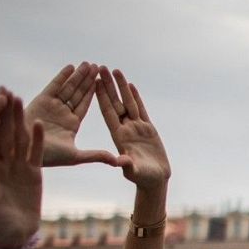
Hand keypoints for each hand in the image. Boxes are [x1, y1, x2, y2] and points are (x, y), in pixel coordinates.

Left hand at [0, 90, 45, 248]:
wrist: (12, 234)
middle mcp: (2, 165)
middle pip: (2, 134)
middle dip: (2, 112)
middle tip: (3, 90)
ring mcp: (18, 168)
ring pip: (18, 139)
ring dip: (18, 120)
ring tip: (19, 99)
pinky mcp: (33, 174)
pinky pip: (35, 154)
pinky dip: (36, 140)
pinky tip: (38, 124)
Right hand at [26, 63, 120, 168]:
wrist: (22, 151)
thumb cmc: (47, 156)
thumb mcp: (75, 156)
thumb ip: (96, 156)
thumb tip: (117, 161)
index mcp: (72, 124)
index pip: (85, 105)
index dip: (94, 93)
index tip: (104, 82)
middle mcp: (63, 113)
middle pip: (78, 93)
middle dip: (88, 80)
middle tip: (98, 67)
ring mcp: (52, 105)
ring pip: (68, 87)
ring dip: (78, 76)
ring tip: (88, 64)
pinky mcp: (41, 100)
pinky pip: (54, 86)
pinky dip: (62, 76)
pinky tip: (71, 67)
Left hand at [96, 67, 169, 190]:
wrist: (154, 181)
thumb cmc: (143, 179)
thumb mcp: (134, 172)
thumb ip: (127, 165)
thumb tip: (119, 161)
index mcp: (118, 137)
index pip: (108, 112)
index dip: (101, 96)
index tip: (94, 81)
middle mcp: (125, 129)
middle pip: (115, 103)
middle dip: (108, 86)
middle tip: (100, 67)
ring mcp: (136, 128)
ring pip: (127, 103)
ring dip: (121, 87)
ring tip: (115, 70)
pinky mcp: (147, 129)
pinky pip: (140, 109)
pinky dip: (135, 97)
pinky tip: (130, 86)